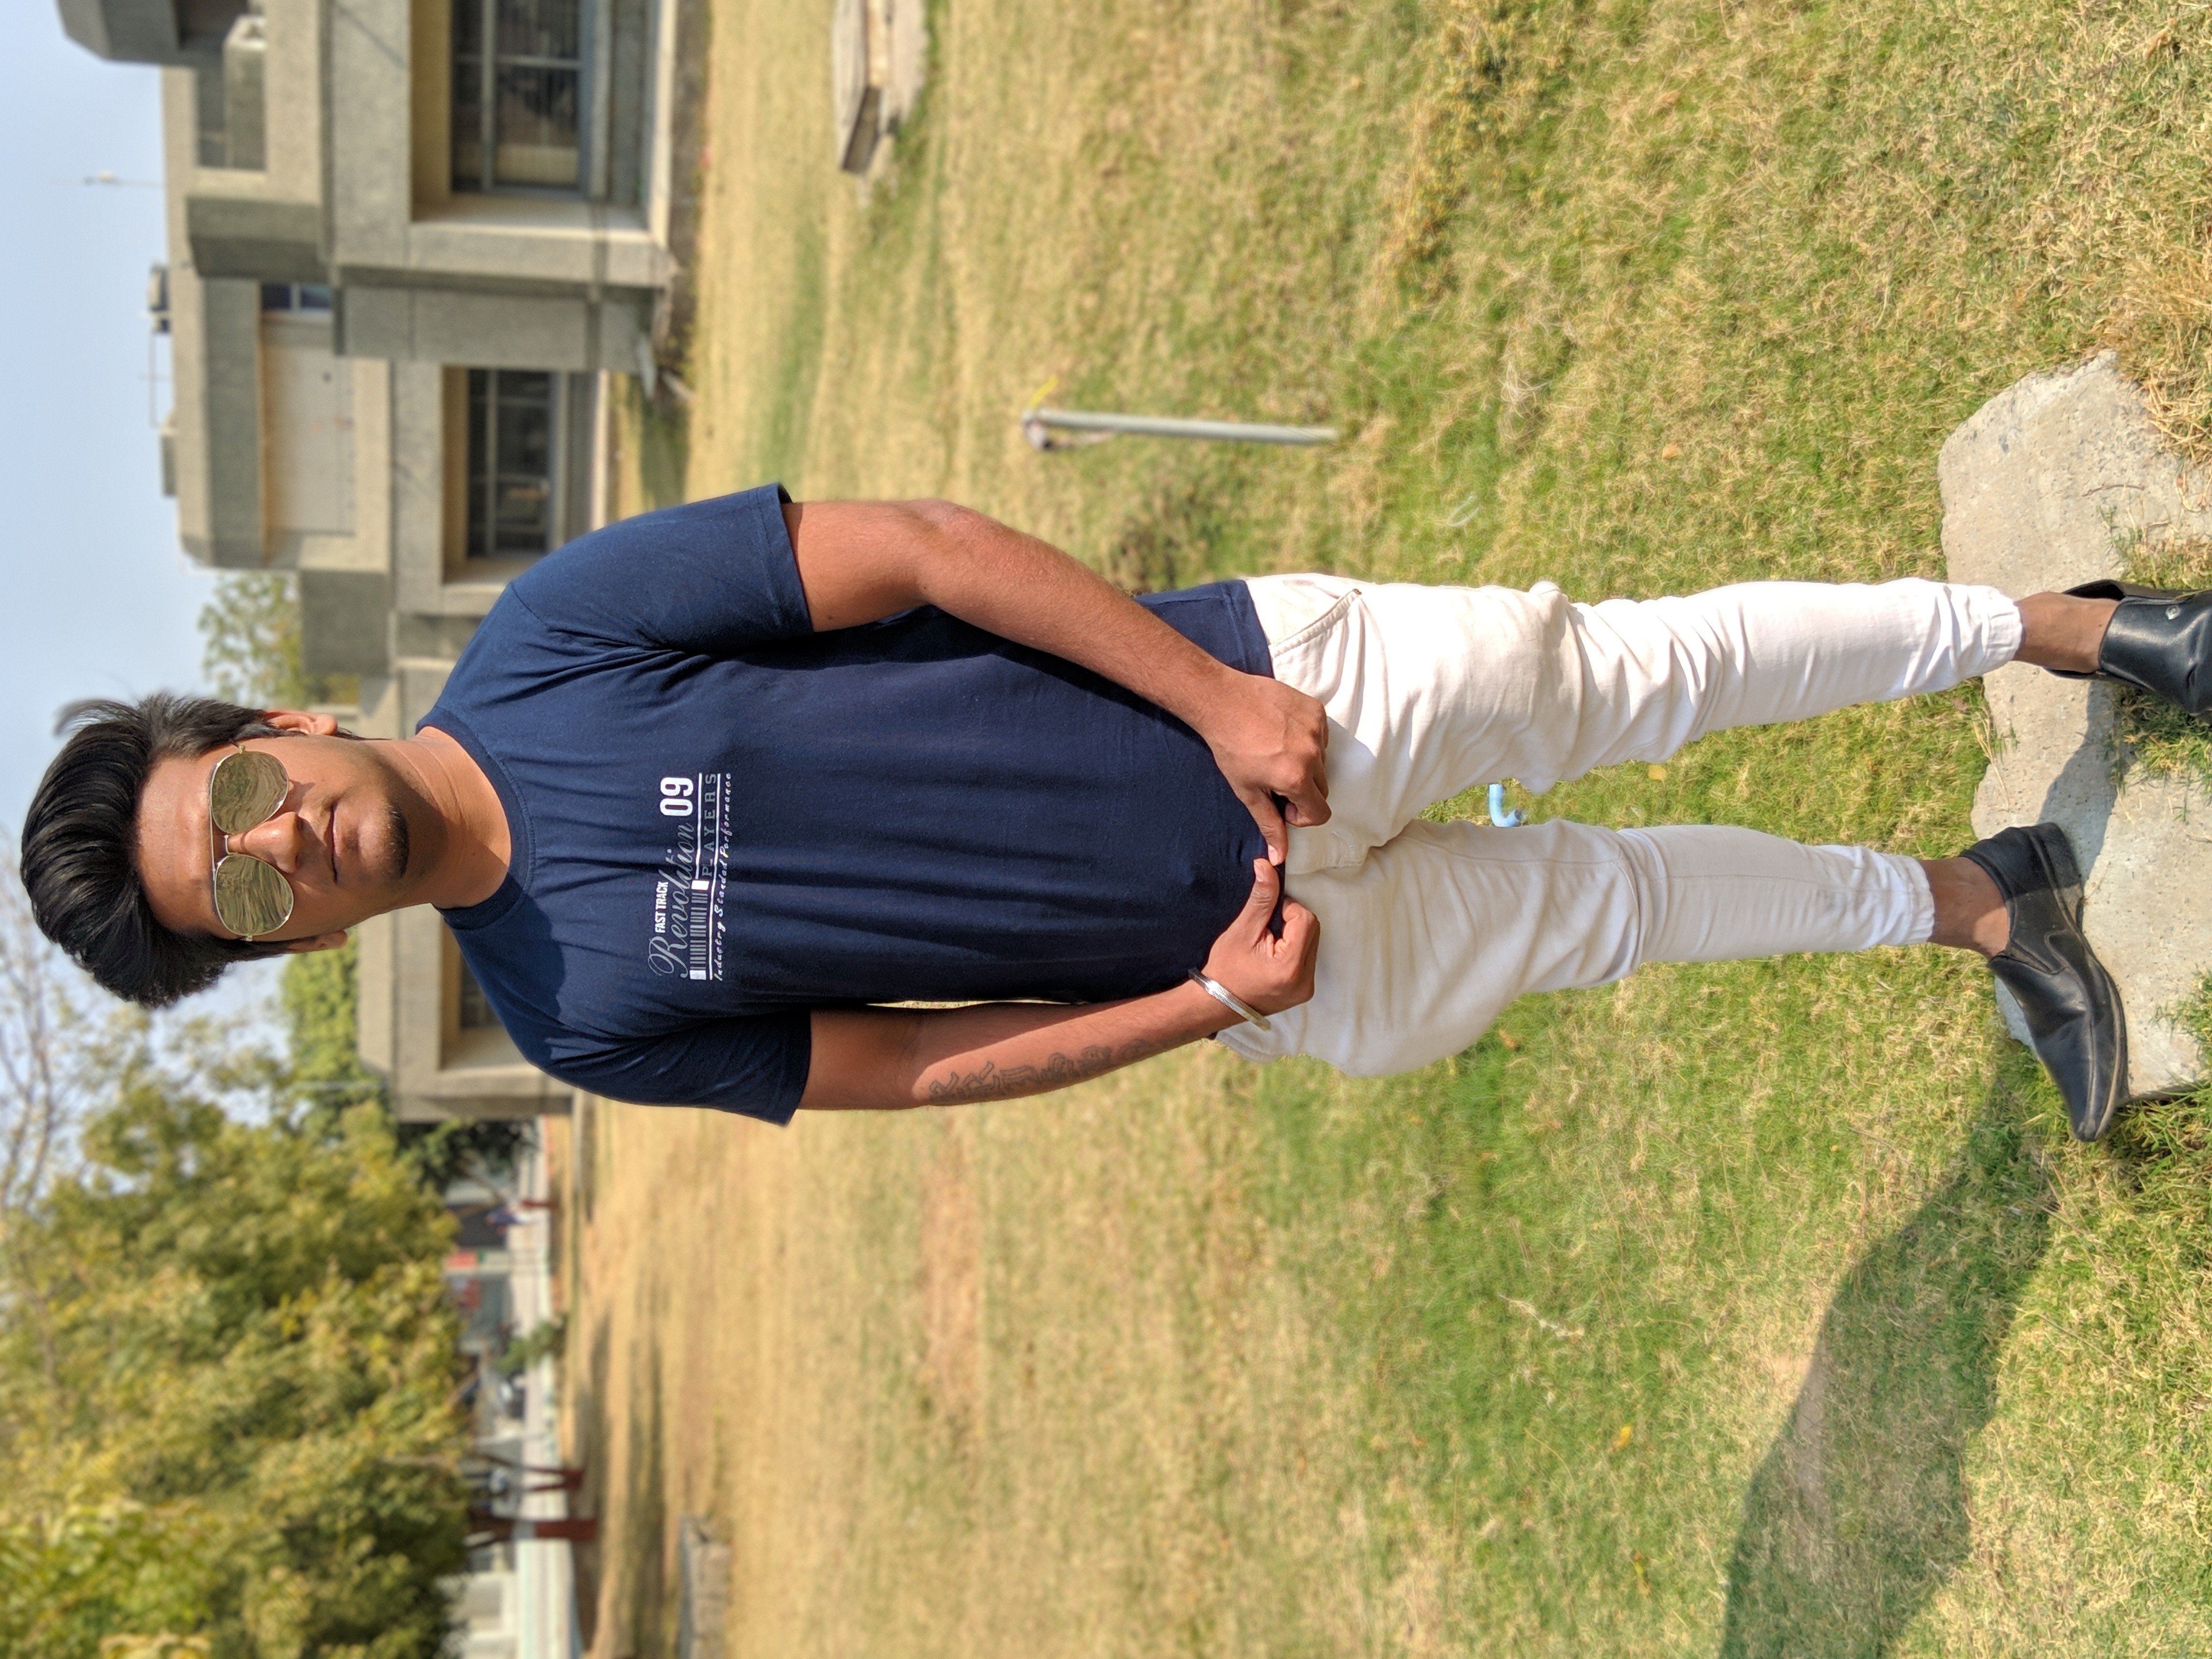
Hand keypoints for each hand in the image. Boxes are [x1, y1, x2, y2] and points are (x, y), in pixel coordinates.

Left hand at [1200, 672, 1330, 864]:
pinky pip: (1321, 736)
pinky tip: (1282, 734)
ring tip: (1276, 753)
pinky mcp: (1316, 710)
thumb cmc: (1230, 748)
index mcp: (1297, 778)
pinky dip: (1307, 740)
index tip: (1281, 803)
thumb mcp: (1247, 792)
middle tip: (1275, 778)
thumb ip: (1269, 824)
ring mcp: (1316, 729)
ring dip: (1306, 764)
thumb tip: (1280, 858)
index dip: (1301, 815)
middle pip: (1323, 788)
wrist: (1221, 701)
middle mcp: (1313, 754)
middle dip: (1302, 790)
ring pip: (1323, 761)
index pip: (1321, 813)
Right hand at [1201, 860, 1319, 1016]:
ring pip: (1312, 942)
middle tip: (1266, 930)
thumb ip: (1261, 899)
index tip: (1266, 918)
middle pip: (1313, 929)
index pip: (1305, 919)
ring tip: (1268, 944)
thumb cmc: (1225, 968)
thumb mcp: (1241, 931)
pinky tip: (1273, 954)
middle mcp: (1304, 981)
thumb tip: (1267, 866)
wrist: (1216, 1003)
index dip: (1287, 909)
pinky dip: (1294, 948)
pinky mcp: (1304, 990)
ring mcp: (1306, 988)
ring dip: (1293, 934)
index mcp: (1290, 967)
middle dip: (1291, 921)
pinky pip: (1308, 957)